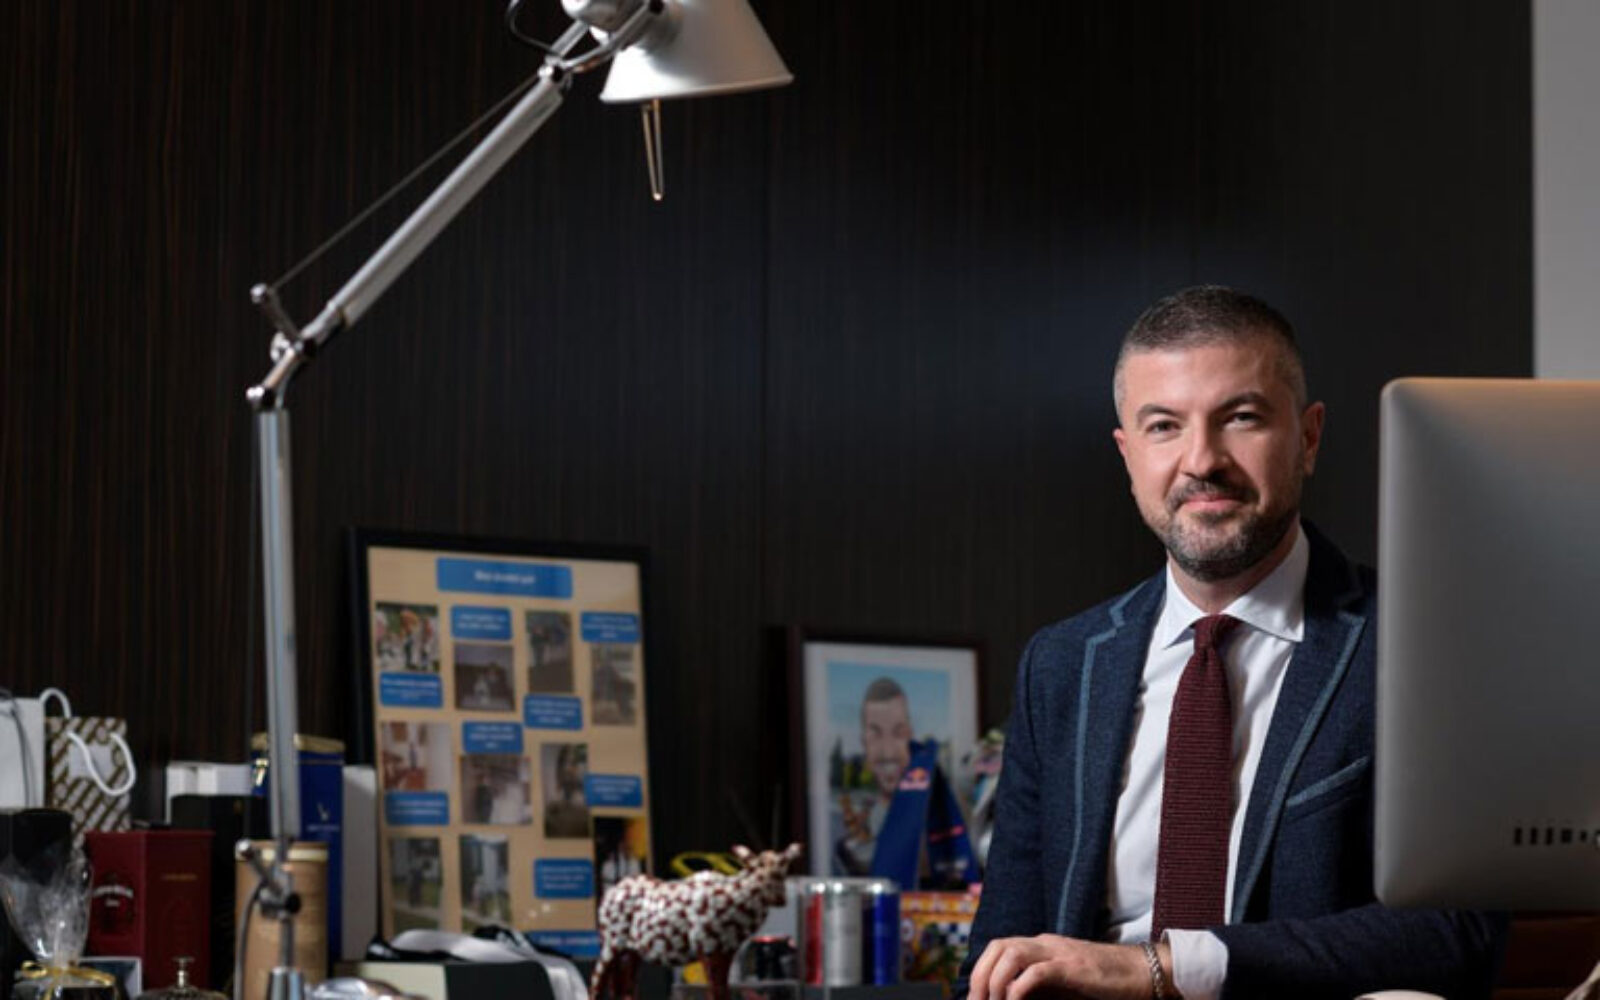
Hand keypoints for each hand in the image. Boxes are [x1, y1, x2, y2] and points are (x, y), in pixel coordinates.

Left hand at [968, 934, 1168, 999]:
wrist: (1143, 972)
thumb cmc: (1105, 982)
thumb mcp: (1065, 984)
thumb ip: (1040, 989)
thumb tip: (1012, 997)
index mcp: (1042, 947)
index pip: (999, 947)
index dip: (980, 970)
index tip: (973, 998)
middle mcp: (1046, 944)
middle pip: (999, 946)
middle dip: (980, 975)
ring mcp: (1060, 953)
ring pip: (1012, 952)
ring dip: (995, 980)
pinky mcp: (1074, 968)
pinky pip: (1037, 972)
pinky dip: (1019, 987)